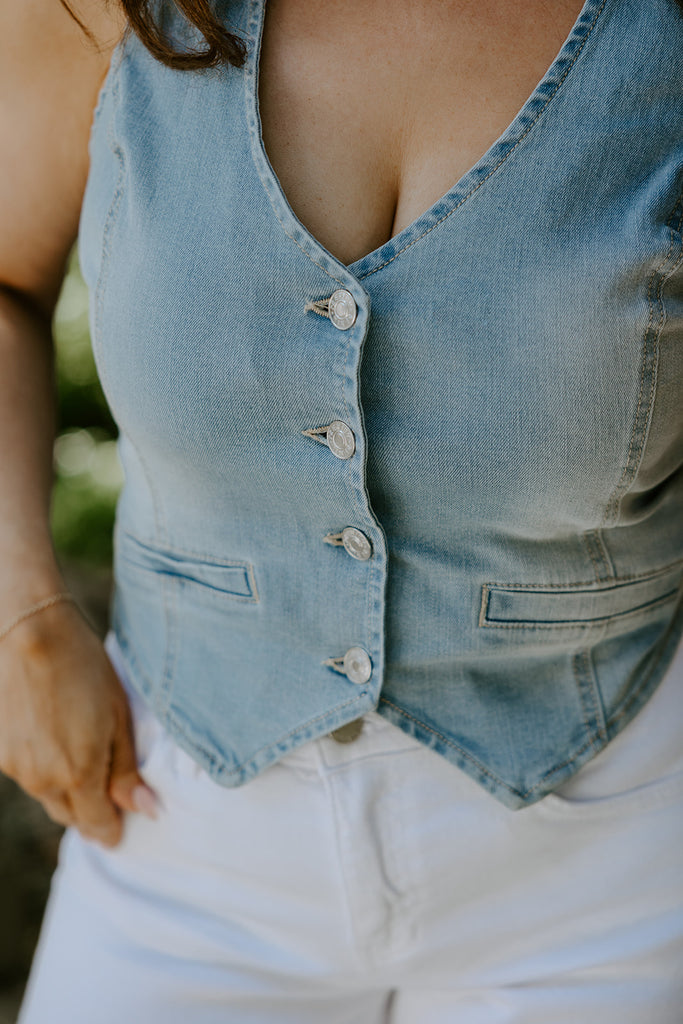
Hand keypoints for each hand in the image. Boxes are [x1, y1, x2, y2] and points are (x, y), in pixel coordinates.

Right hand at [0, 598, 156, 846]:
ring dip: (65, 787)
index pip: (96, 824)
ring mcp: (15, 767)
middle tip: (108, 793)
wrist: (29, 633)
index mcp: (78, 774)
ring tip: (81, 750)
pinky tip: (53, 734)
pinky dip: (42, 766)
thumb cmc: (83, 667)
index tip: (122, 828)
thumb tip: (145, 810)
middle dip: (89, 810)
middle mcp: (42, 779)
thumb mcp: (118, 715)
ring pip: (46, 794)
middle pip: (69, 815)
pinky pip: (26, 772)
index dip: (111, 830)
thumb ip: (126, 770)